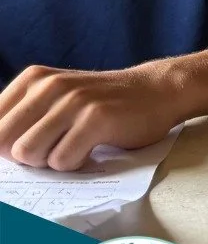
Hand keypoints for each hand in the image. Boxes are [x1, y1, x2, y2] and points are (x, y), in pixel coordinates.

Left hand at [0, 63, 183, 171]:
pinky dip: (75, 164)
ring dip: (49, 161)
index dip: (3, 147)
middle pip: (4, 143)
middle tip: (52, 150)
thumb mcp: (56, 98)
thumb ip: (24, 118)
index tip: (25, 149)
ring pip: (28, 153)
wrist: (156, 90)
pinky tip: (91, 150)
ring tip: (72, 147)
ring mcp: (74, 100)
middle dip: (24, 157)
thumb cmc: (102, 102)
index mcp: (33, 79)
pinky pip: (62, 160)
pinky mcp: (96, 118)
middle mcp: (50, 85)